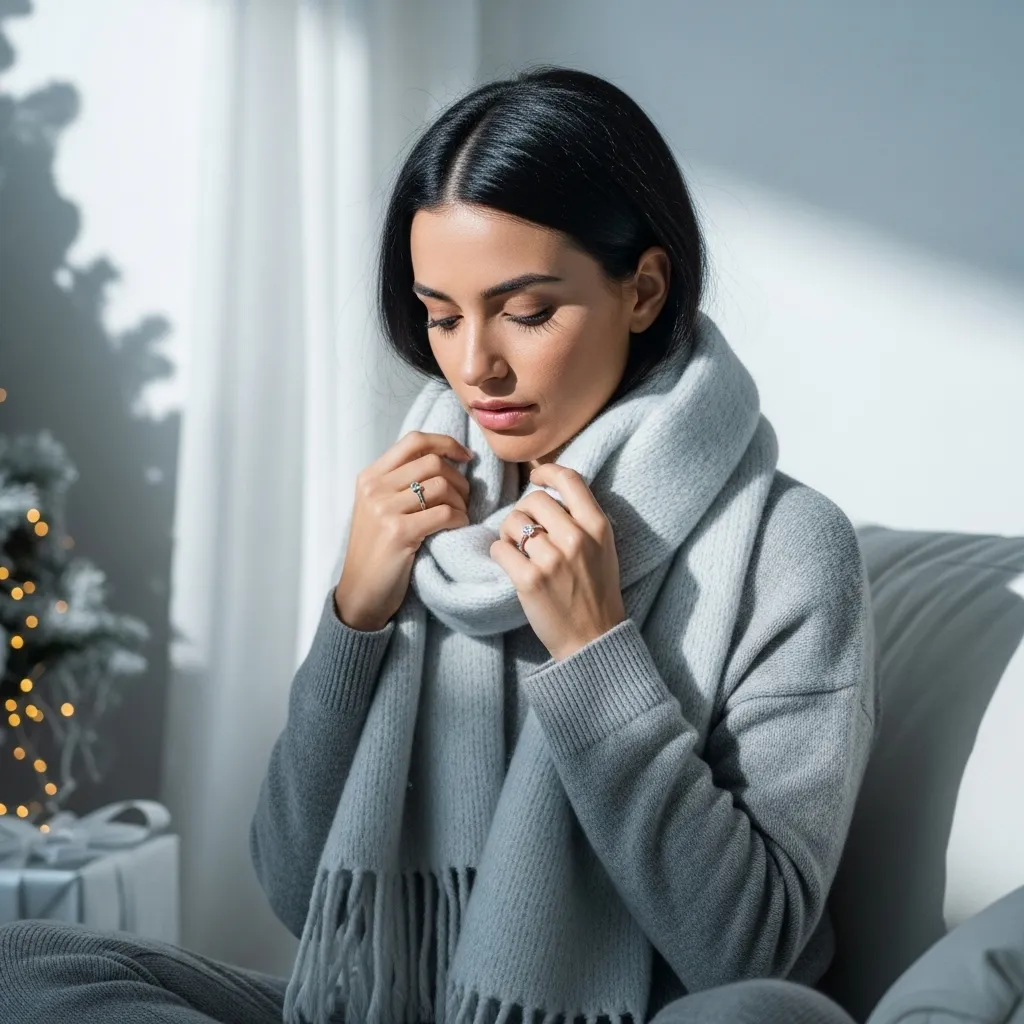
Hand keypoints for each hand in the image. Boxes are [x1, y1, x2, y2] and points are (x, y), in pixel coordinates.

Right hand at [335, 431, 472, 630]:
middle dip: (459, 478)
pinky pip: (445, 513)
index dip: (446, 443)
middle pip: (433, 462)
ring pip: (442, 486)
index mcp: (370, 476)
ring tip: (459, 516)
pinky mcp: (399, 532)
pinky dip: (460, 519)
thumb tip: (445, 460)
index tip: (465, 456)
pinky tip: (457, 528)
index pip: (414, 440)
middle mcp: (374, 488)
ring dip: (461, 501)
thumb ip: (401, 483)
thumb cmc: (378, 551)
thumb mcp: (379, 508)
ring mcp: (384, 509)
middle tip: (464, 498)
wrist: (360, 593)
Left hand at [489, 463, 626, 661]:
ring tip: (519, 551)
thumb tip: (547, 488)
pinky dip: (500, 554)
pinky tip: (511, 565)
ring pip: (513, 522)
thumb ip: (582, 518)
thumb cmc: (596, 590)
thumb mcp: (603, 547)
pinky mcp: (530, 580)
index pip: (569, 479)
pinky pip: (499, 548)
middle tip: (525, 531)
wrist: (593, 637)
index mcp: (598, 527)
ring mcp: (552, 560)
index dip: (546, 471)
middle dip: (523, 512)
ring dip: (509, 534)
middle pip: (534, 500)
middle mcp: (576, 539)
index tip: (535, 477)